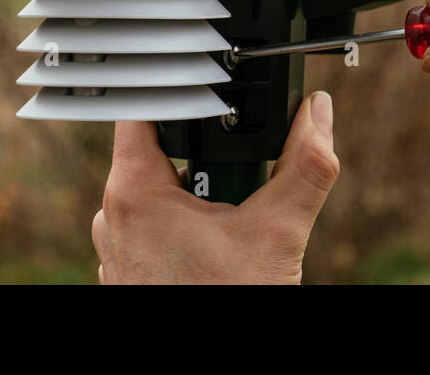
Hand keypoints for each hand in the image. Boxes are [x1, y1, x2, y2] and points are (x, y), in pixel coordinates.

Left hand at [92, 90, 337, 283]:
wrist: (211, 373)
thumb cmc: (229, 306)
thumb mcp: (279, 231)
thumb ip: (304, 163)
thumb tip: (318, 112)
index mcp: (133, 191)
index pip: (143, 104)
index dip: (179, 86)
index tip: (212, 84)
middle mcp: (112, 216)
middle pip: (161, 149)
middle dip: (206, 158)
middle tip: (237, 187)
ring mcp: (115, 249)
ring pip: (160, 190)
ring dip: (197, 195)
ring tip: (228, 223)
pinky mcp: (125, 272)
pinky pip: (153, 228)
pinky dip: (185, 228)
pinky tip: (214, 250)